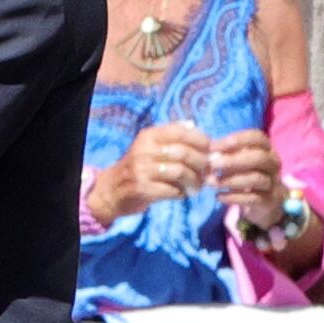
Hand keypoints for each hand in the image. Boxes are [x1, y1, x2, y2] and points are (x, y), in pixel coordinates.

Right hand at [87, 119, 211, 224]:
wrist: (113, 189)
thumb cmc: (140, 166)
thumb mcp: (151, 146)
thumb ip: (172, 136)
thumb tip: (196, 128)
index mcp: (149, 136)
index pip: (181, 132)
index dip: (201, 140)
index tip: (211, 150)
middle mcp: (144, 150)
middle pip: (184, 153)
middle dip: (202, 164)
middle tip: (209, 172)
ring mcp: (142, 169)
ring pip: (181, 172)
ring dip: (195, 181)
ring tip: (198, 186)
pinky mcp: (143, 188)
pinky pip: (172, 190)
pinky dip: (182, 193)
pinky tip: (183, 194)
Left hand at [207, 127, 289, 230]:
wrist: (264, 202)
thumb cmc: (246, 175)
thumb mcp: (239, 161)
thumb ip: (227, 154)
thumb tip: (210, 152)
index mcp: (267, 149)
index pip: (257, 137)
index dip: (237, 140)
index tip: (214, 147)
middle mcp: (273, 164)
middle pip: (258, 157)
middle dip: (233, 161)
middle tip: (212, 166)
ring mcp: (273, 182)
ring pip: (256, 178)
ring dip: (231, 180)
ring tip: (212, 183)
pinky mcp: (269, 200)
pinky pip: (253, 198)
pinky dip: (233, 197)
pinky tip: (219, 196)